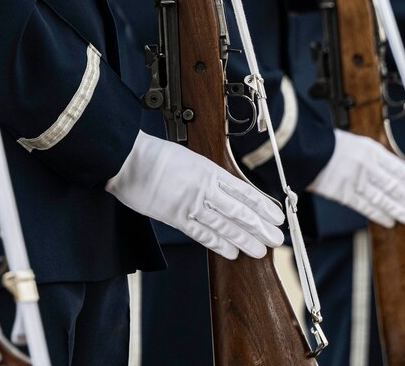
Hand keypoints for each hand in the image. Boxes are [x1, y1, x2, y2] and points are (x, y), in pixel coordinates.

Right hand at [106, 132, 284, 259]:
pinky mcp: (175, 217)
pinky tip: (231, 252)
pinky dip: (218, 244)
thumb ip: (206, 173)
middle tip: (276, 239)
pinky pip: (201, 234)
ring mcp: (190, 204)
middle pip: (239, 211)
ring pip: (224, 225)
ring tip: (260, 250)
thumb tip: (223, 186)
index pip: (244, 191)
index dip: (263, 206)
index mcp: (209, 170)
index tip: (277, 216)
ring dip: (244, 239)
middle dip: (260, 227)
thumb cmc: (153, 154)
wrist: (127, 158)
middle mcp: (204, 188)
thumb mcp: (188, 157)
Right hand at [307, 130, 404, 227]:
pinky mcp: (342, 193)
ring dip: (399, 210)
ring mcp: (354, 181)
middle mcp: (365, 166)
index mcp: (371, 151)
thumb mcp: (359, 144)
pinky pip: (365, 207)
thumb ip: (378, 159)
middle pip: (394, 187)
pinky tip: (390, 220)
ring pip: (382, 199)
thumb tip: (400, 177)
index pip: (399, 169)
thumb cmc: (333, 146)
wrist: (305, 150)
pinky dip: (379, 215)